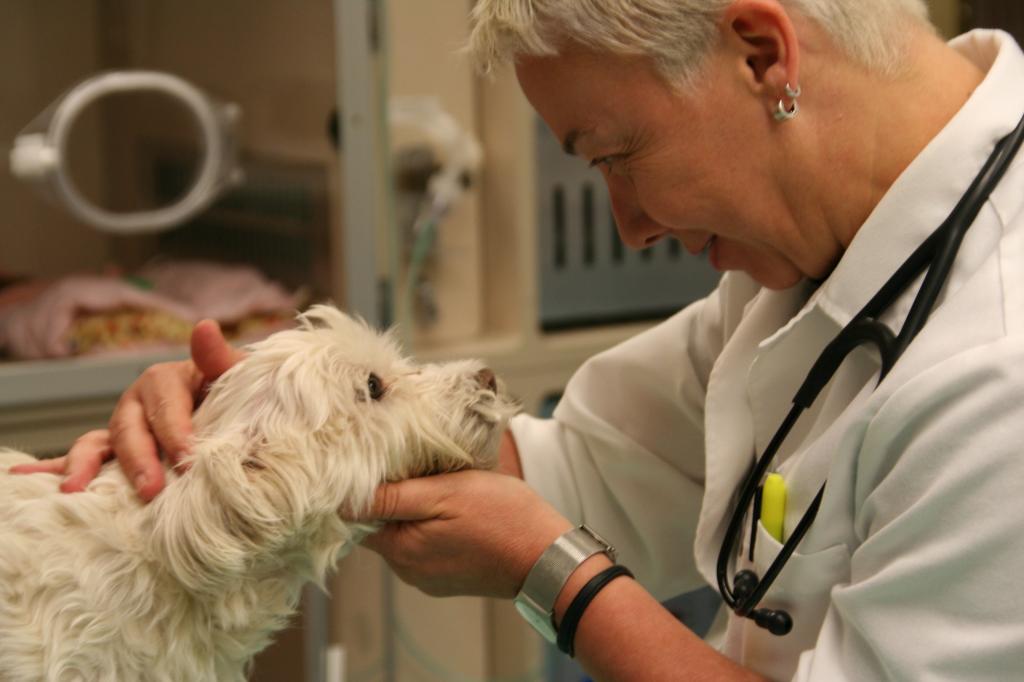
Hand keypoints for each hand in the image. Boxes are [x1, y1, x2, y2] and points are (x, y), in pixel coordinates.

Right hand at [9, 320, 243, 500]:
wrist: (234, 413)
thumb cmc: (234, 395)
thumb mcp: (233, 377)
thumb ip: (220, 358)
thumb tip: (204, 326)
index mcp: (166, 380)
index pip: (167, 405)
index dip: (177, 433)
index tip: (189, 460)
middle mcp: (138, 400)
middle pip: (130, 429)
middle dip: (139, 460)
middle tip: (152, 489)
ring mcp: (122, 425)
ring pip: (99, 444)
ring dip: (85, 466)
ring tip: (76, 490)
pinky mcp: (113, 448)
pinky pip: (83, 458)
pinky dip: (55, 469)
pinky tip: (30, 483)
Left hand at [361, 470, 572, 598]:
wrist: (547, 556)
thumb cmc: (501, 518)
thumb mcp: (445, 494)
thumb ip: (393, 497)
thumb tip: (342, 500)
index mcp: (401, 550)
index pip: (360, 517)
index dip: (370, 487)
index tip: (388, 464)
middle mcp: (408, 570)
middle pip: (384, 524)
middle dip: (398, 496)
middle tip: (425, 469)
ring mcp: (429, 577)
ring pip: (408, 532)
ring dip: (419, 509)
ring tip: (446, 487)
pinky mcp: (448, 578)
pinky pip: (428, 545)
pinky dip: (437, 525)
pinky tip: (458, 510)